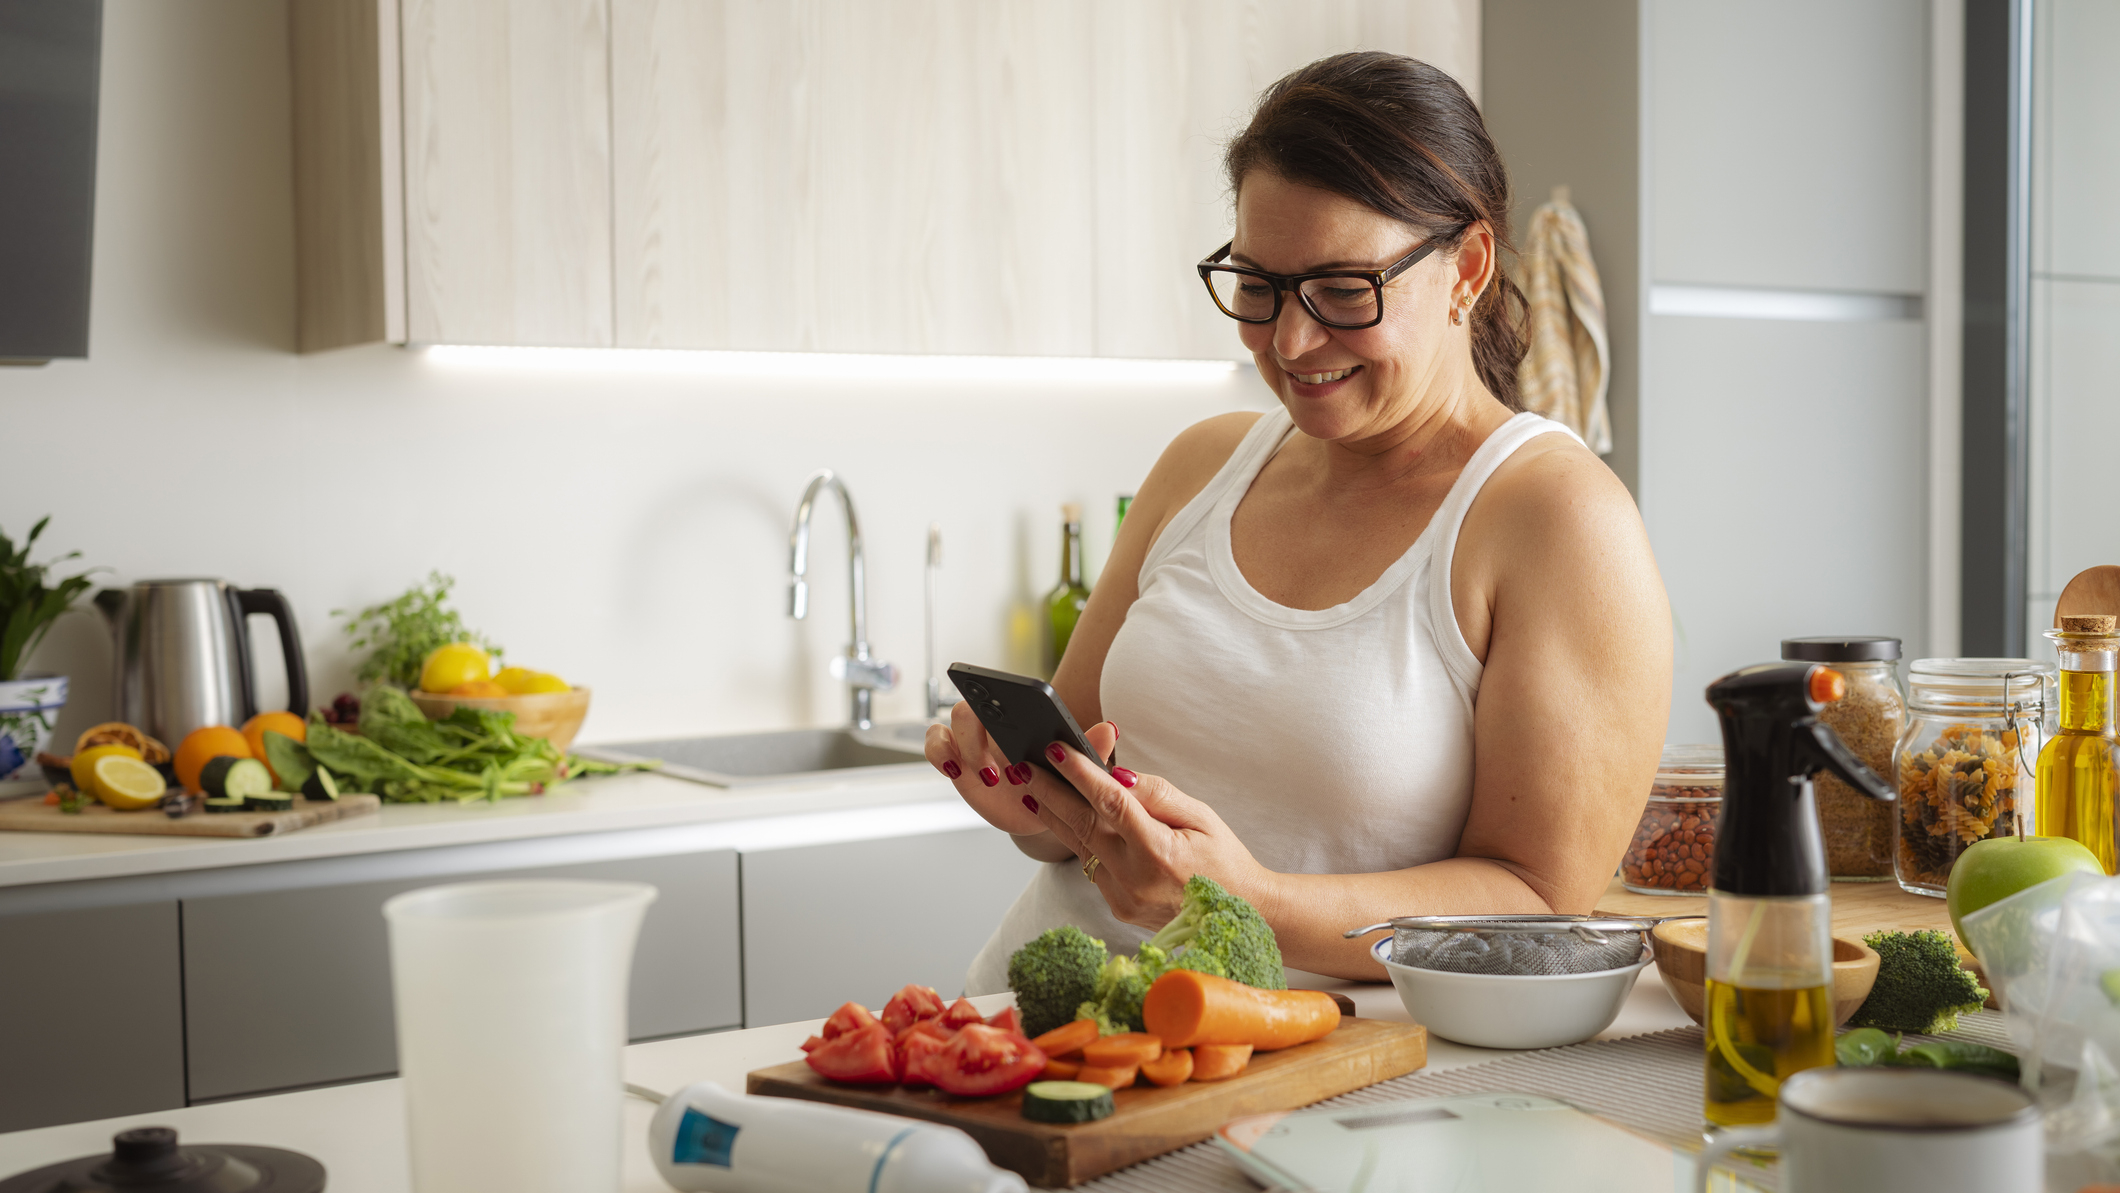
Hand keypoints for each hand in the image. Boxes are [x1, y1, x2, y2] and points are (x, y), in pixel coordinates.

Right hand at [923, 702, 1115, 836]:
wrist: (1046, 812)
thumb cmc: (1062, 784)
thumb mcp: (1079, 773)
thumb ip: (1090, 751)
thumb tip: (1110, 729)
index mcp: (1024, 718)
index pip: (1006, 693)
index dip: (1003, 698)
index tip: (1010, 716)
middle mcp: (994, 724)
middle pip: (972, 707)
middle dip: (980, 734)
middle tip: (1006, 768)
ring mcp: (971, 741)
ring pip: (949, 724)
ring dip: (963, 747)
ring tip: (989, 777)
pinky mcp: (955, 760)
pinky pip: (934, 746)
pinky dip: (938, 753)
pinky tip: (954, 771)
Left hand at [1027, 739, 1268, 930]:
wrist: (1240, 917)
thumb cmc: (1225, 861)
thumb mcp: (1202, 817)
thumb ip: (1158, 795)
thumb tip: (1118, 775)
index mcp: (1159, 853)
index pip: (1111, 803)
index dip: (1081, 774)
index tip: (1057, 750)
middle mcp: (1135, 879)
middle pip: (1082, 825)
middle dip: (1049, 791)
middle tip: (1023, 766)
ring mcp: (1122, 898)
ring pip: (1079, 846)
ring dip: (1053, 815)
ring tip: (1030, 786)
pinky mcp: (1117, 907)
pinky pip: (1091, 865)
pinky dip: (1077, 839)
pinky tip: (1062, 816)